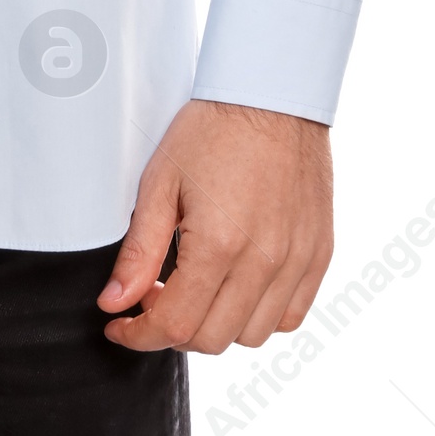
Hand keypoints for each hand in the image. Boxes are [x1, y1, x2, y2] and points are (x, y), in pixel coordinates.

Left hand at [97, 100, 331, 354]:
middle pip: (212, 340)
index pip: (175, 326)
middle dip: (172, 330)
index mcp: (219, 245)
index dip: (139, 335)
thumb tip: (114, 303)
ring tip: (196, 289)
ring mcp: (297, 262)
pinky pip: (291, 316)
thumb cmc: (213, 129)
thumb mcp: (160, 182)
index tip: (120, 326)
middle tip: (153, 296)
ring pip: (253, 336)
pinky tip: (237, 286)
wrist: (272, 95)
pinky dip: (260, 316)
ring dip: (216, 326)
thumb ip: (138, 251)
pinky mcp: (319, 255)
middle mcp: (264, 263)